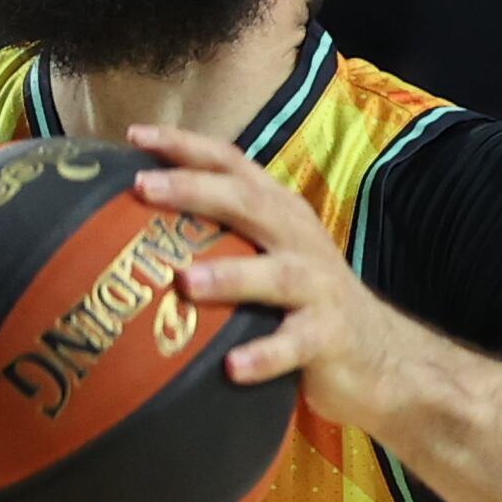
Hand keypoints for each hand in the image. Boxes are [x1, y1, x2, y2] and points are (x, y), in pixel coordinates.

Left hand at [128, 125, 444, 432]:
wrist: (378, 353)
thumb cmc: (297, 299)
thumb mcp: (262, 254)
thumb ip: (213, 235)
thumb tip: (122, 230)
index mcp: (277, 212)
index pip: (231, 164)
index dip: (186, 146)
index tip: (135, 135)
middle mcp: (297, 238)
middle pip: (249, 203)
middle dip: (195, 190)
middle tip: (142, 186)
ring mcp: (317, 286)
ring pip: (276, 275)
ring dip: (230, 276)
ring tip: (187, 282)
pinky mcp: (329, 335)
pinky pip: (295, 345)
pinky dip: (265, 355)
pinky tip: (233, 366)